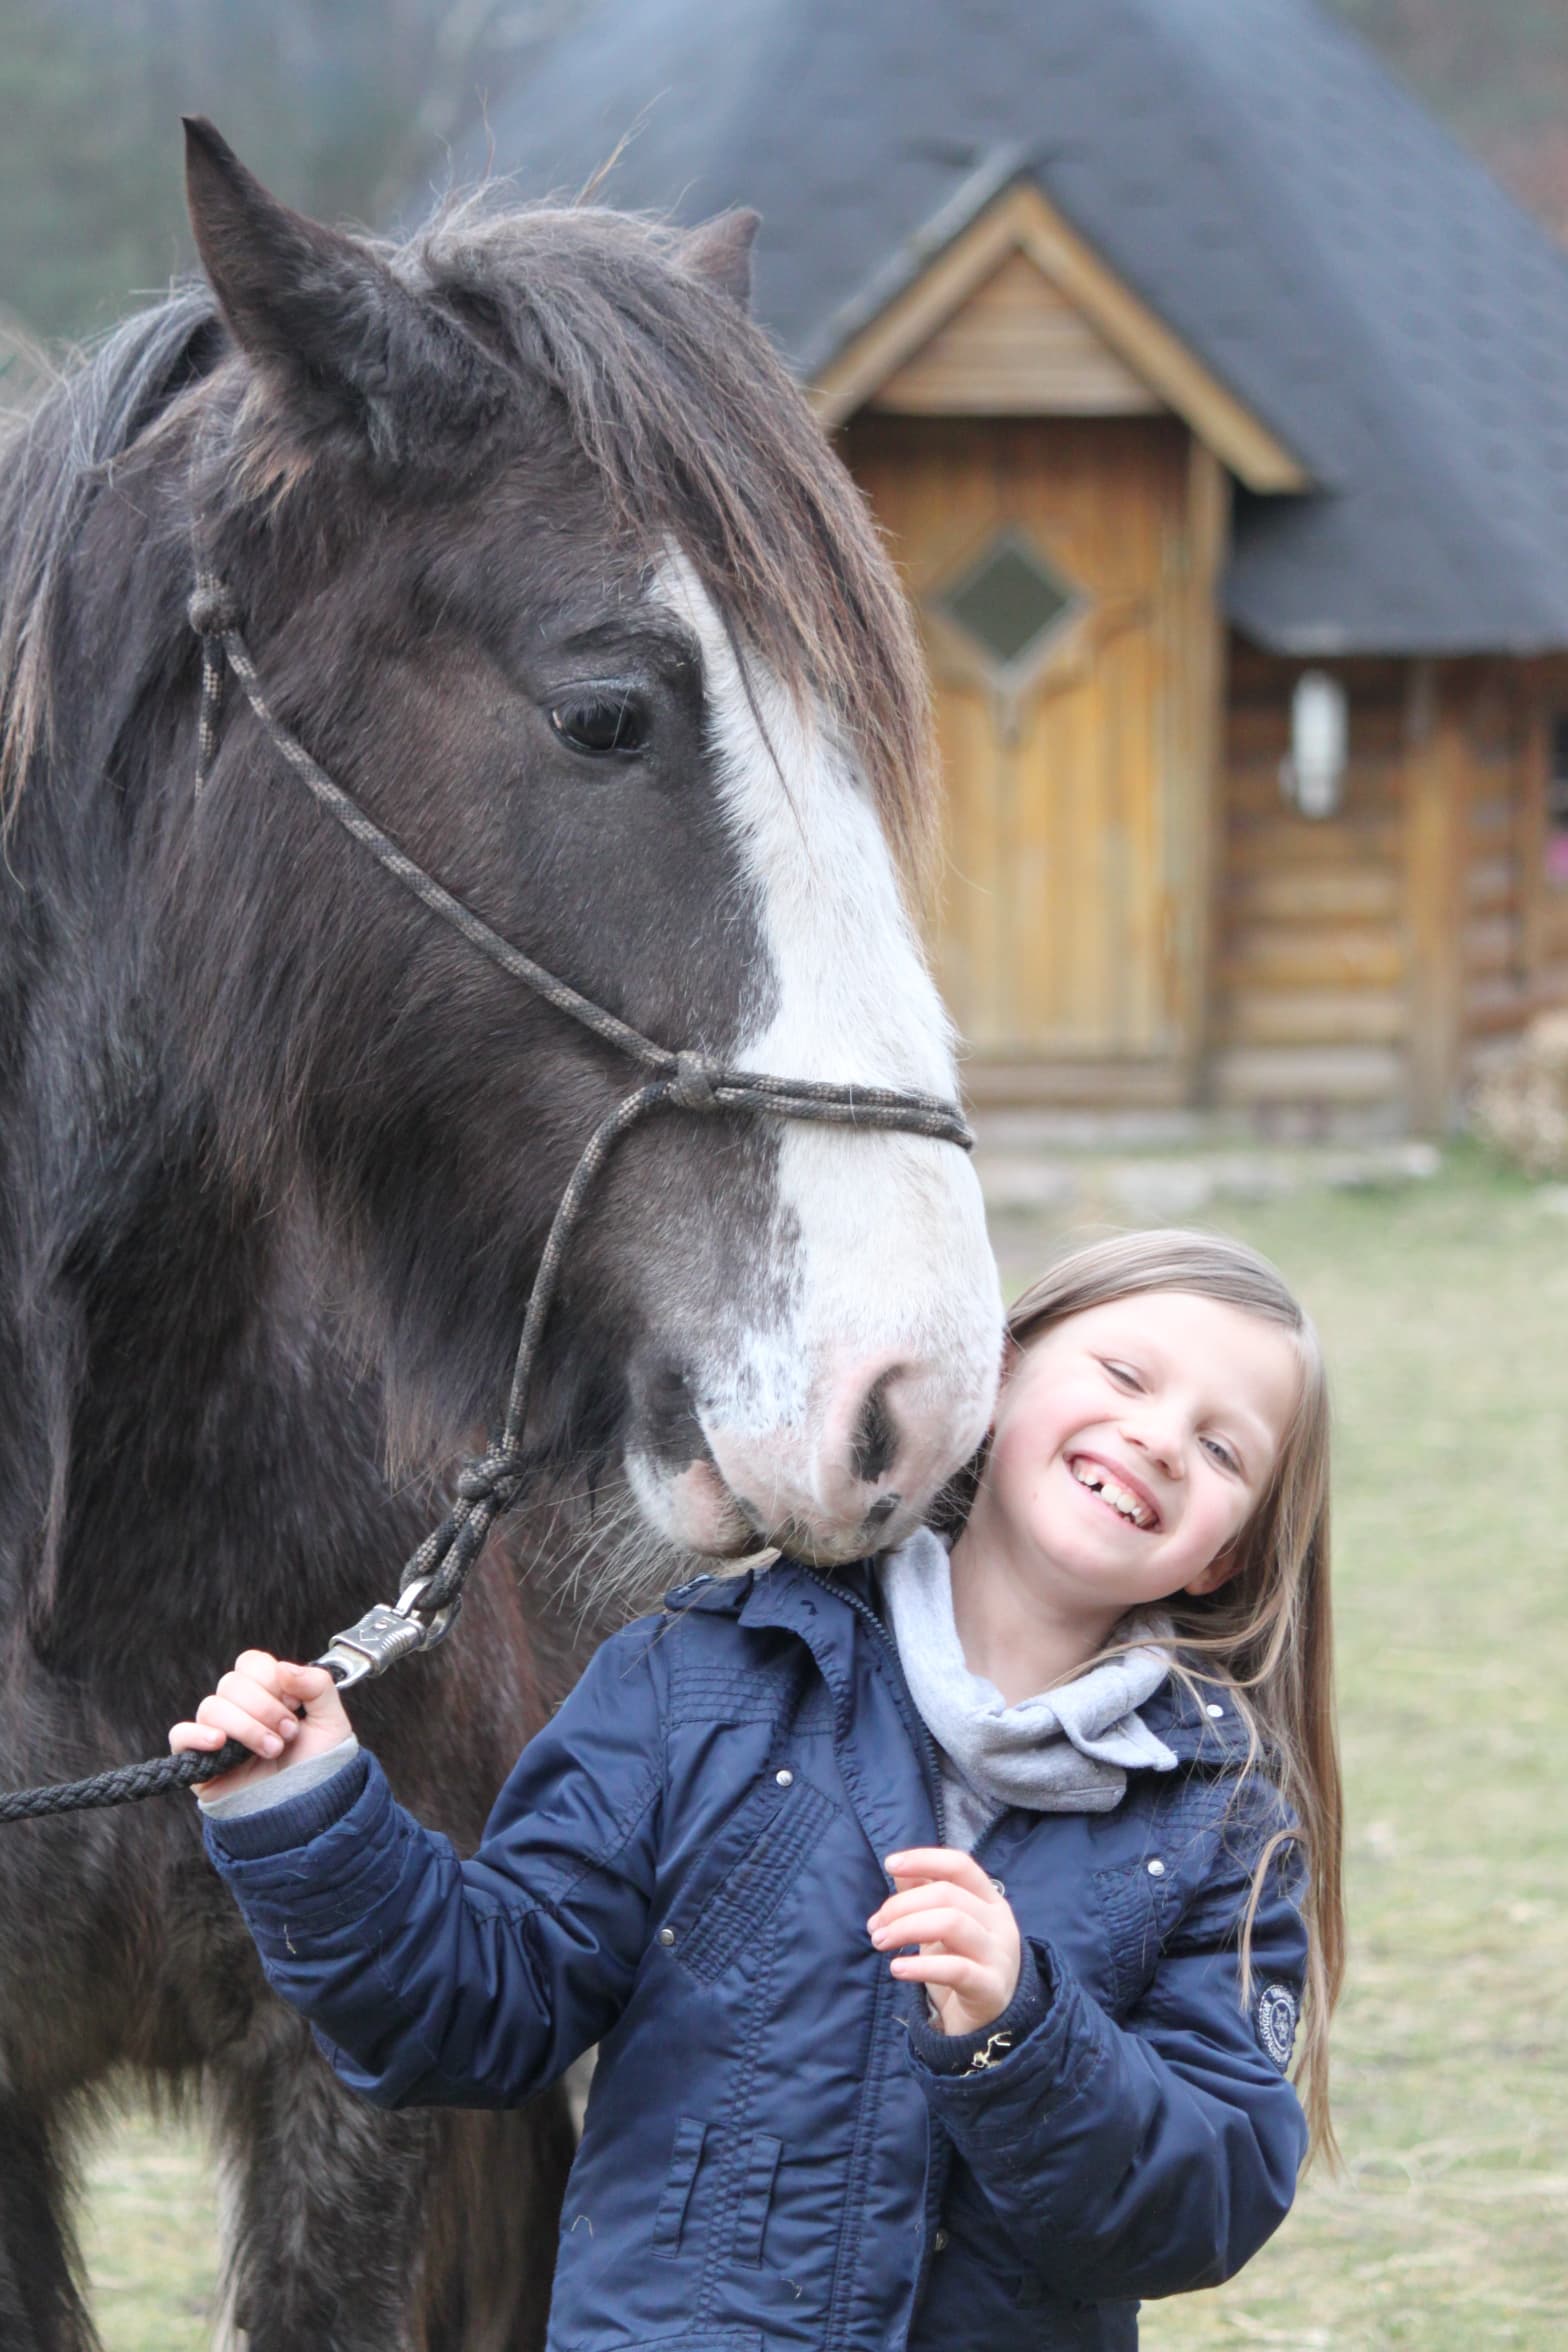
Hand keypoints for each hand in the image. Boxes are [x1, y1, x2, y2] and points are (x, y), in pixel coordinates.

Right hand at [169, 1651, 352, 1799]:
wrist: (308, 1810)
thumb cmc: (318, 1766)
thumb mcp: (331, 1721)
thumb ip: (317, 1685)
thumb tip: (283, 1667)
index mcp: (266, 1694)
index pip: (251, 1663)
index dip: (271, 1679)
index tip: (294, 1703)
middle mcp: (239, 1710)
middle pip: (231, 1683)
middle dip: (264, 1707)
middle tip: (288, 1733)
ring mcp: (218, 1735)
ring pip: (211, 1707)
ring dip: (246, 1726)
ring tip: (272, 1750)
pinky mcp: (200, 1762)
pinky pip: (180, 1735)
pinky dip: (197, 1734)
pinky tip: (220, 1743)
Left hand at [867, 1847, 1021, 2037]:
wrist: (989, 2025)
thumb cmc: (962, 1966)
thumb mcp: (942, 1928)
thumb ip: (925, 1896)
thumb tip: (898, 1869)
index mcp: (989, 1900)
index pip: (960, 1865)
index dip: (924, 1859)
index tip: (890, 1865)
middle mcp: (999, 1922)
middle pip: (947, 1894)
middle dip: (902, 1905)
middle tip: (875, 1927)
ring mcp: (998, 1954)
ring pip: (951, 1923)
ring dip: (906, 1928)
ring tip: (880, 1942)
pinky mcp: (991, 1987)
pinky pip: (955, 1969)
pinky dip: (920, 1966)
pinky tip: (897, 1969)